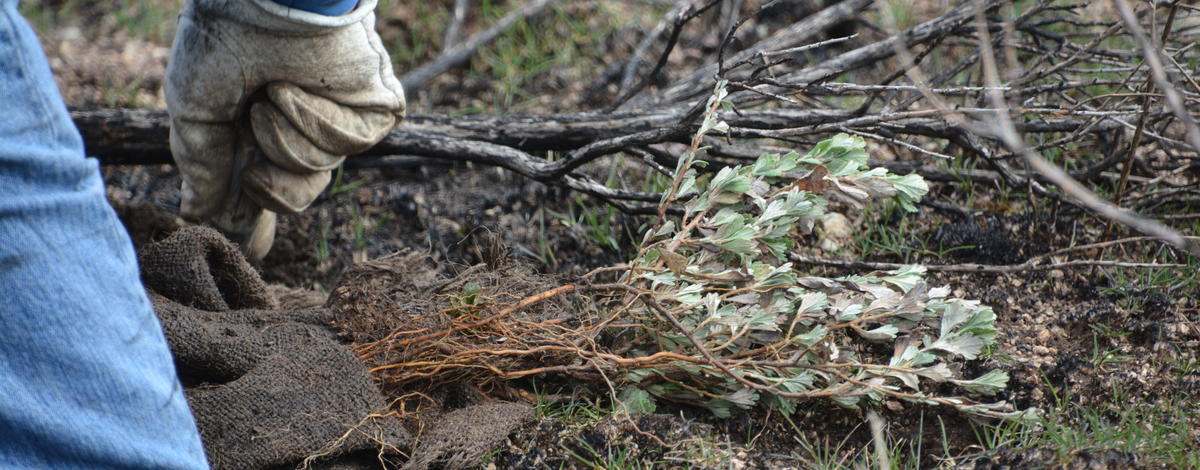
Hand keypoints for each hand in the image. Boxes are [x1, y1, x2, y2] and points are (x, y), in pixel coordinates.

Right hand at [165, 0, 404, 259]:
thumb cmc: (225, 42)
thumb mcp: (197, 112)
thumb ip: (202, 166)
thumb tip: (197, 214)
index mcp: (257, 128)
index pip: (261, 187)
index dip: (255, 219)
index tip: (255, 251)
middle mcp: (301, 128)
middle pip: (291, 197)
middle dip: (266, 180)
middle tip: (252, 133)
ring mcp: (340, 121)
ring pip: (314, 175)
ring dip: (282, 137)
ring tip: (274, 93)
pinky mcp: (376, 112)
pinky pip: (346, 146)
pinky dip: (314, 119)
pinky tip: (299, 88)